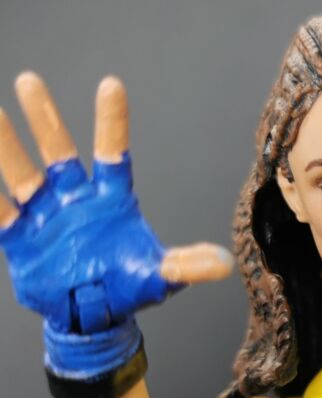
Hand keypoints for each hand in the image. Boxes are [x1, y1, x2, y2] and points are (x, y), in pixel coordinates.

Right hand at [0, 73, 231, 335]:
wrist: (93, 315)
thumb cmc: (127, 287)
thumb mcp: (160, 276)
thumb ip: (188, 265)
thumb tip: (224, 263)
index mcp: (111, 200)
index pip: (112, 153)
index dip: (112, 122)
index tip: (111, 86)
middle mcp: (75, 199)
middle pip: (58, 151)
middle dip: (45, 118)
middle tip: (30, 81)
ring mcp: (45, 215)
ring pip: (21, 172)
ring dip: (5, 144)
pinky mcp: (20, 236)